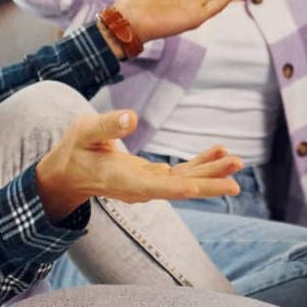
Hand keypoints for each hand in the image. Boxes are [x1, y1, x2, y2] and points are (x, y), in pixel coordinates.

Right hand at [36, 109, 241, 221]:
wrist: (69, 174)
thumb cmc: (76, 150)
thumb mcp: (85, 132)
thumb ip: (107, 126)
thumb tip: (132, 117)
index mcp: (124, 181)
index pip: (158, 187)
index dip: (183, 188)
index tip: (205, 189)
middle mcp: (141, 189)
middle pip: (180, 188)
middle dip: (208, 182)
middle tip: (237, 179)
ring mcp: (149, 185)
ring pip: (185, 181)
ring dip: (211, 172)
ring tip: (237, 162)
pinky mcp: (153, 178)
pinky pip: (181, 173)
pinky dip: (200, 164)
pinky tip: (219, 153)